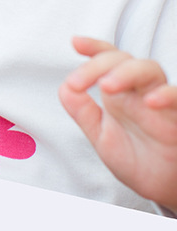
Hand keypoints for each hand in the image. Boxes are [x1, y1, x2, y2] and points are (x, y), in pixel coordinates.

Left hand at [59, 36, 176, 211]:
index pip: (108, 61)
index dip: (94, 48)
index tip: (75, 42)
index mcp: (120, 94)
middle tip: (79, 82)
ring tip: (107, 86)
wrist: (162, 187)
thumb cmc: (135, 158)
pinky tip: (151, 100)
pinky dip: (167, 95)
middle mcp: (140, 92)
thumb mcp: (100, 135)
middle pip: (124, 60)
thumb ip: (82, 111)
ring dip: (127, 72)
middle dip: (100, 64)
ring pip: (150, 70)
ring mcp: (161, 102)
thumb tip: (65, 86)